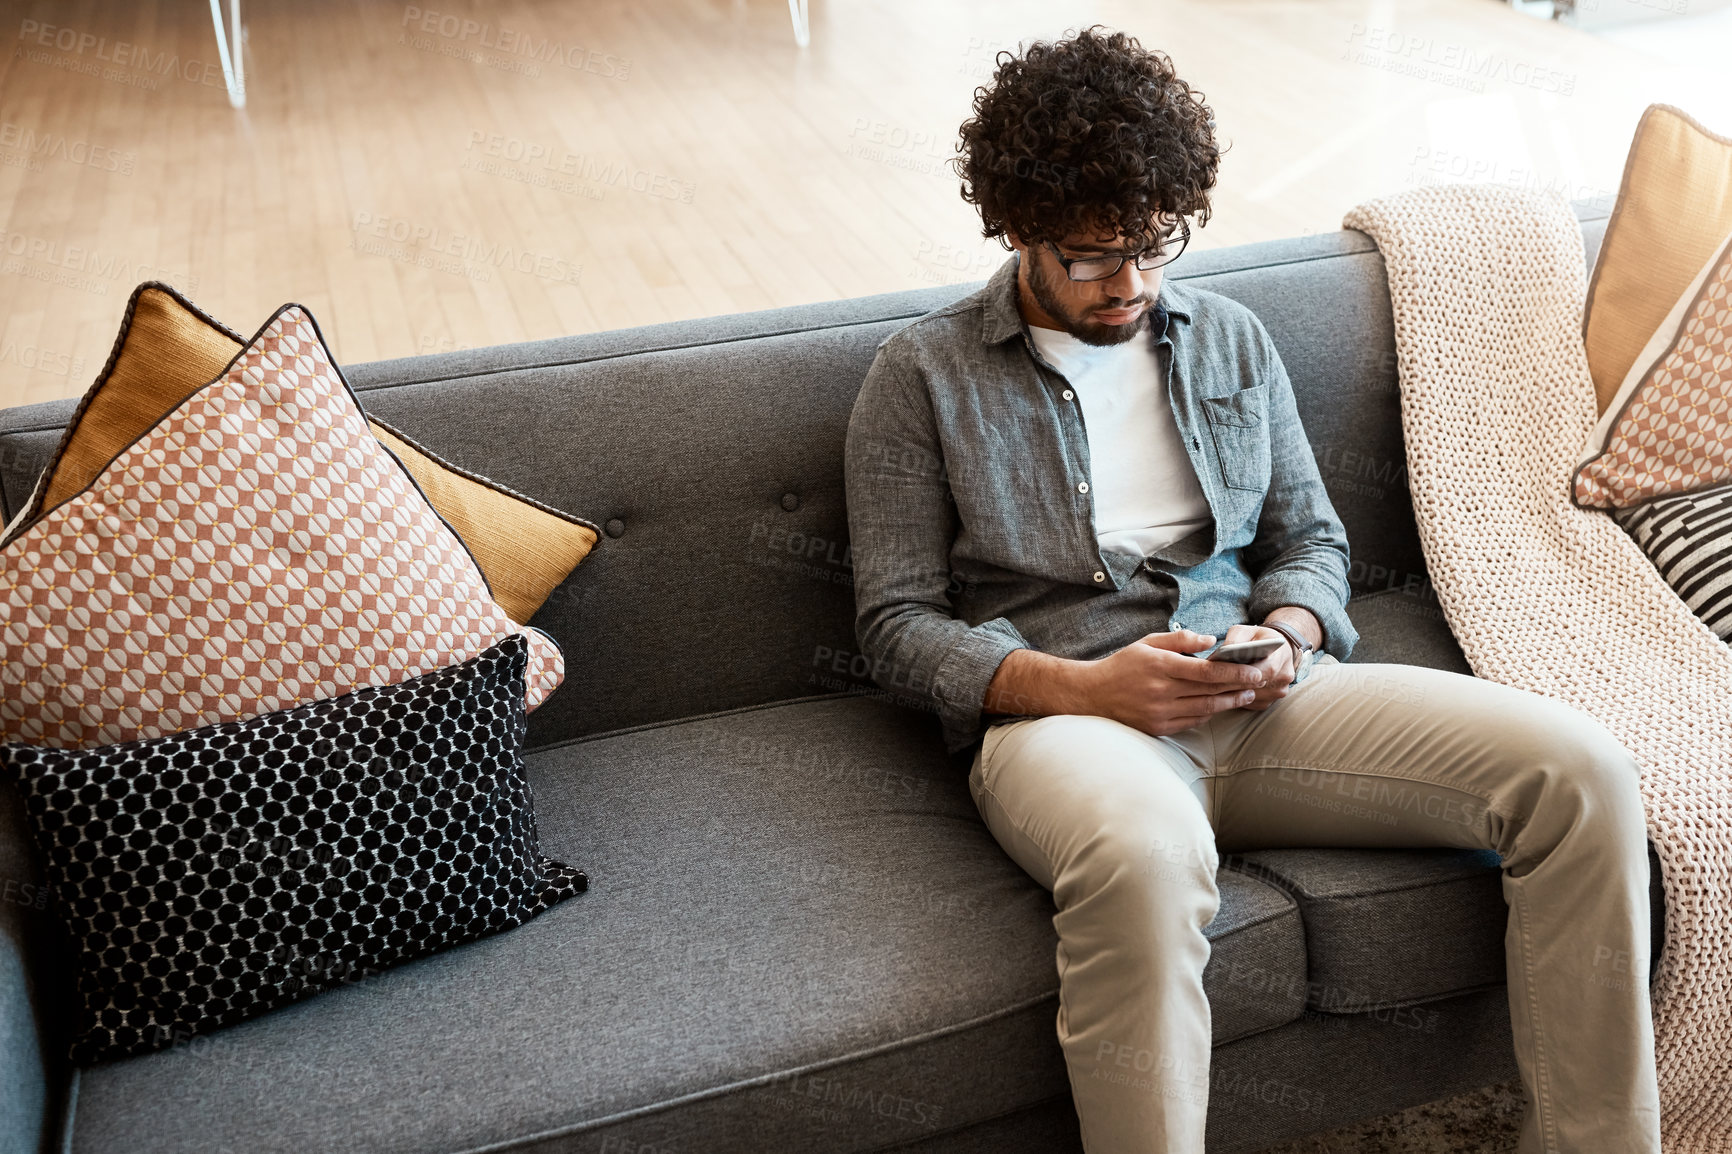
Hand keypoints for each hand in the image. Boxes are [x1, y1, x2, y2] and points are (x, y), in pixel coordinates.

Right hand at [1073, 629, 1270, 736]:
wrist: (1092, 695)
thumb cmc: (1122, 665)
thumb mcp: (1147, 643)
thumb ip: (1180, 640)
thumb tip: (1210, 640)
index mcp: (1160, 666)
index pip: (1206, 672)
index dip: (1234, 673)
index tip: (1253, 671)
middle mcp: (1161, 691)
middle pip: (1210, 692)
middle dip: (1238, 687)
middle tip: (1257, 682)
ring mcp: (1160, 713)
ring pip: (1205, 709)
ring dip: (1229, 703)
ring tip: (1246, 695)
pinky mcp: (1158, 728)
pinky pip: (1191, 722)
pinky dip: (1209, 714)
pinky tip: (1219, 706)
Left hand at [1219, 623, 1296, 710]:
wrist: (1276, 649)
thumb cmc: (1259, 638)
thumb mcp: (1246, 631)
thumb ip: (1235, 639)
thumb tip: (1222, 652)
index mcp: (1281, 657)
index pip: (1266, 669)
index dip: (1245, 673)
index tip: (1225, 671)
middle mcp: (1284, 677)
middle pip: (1257, 686)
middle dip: (1235, 683)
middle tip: (1214, 679)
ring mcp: (1278, 692)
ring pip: (1251, 697)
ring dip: (1234, 692)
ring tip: (1218, 683)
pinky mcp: (1269, 702)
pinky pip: (1250, 703)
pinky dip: (1237, 698)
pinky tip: (1227, 688)